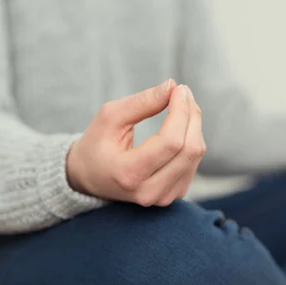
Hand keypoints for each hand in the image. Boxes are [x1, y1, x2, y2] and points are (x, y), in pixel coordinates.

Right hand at [66, 79, 205, 206]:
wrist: (90, 177)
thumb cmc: (97, 144)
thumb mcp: (110, 117)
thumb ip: (141, 102)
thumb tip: (172, 87)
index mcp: (128, 174)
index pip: (170, 142)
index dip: (181, 112)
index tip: (178, 89)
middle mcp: (149, 191)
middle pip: (188, 149)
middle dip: (191, 115)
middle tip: (183, 92)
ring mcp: (163, 197)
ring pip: (195, 155)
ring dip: (194, 125)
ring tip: (181, 105)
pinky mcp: (173, 195)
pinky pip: (193, 162)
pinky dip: (191, 139)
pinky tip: (180, 127)